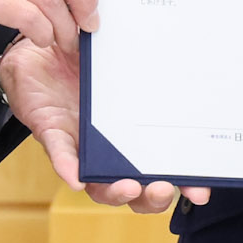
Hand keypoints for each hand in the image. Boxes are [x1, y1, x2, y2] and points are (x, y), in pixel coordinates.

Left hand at [0, 36, 211, 212]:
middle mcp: (108, 149)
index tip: (201, 189)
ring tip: (129, 186)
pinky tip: (76, 178)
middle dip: (150, 197)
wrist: (42, 46)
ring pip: (98, 184)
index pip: (160, 168)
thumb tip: (184, 45)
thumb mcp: (121, 60)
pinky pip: (59, 155)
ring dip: (114, 191)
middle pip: (134, 189)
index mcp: (131, 135)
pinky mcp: (51, 134)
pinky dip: (68, 168)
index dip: (181, 183)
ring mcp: (81, 146)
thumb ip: (144, 60)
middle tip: (163, 189)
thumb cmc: (87, 58)